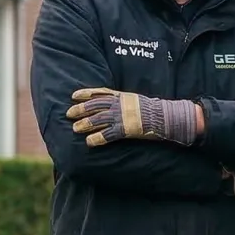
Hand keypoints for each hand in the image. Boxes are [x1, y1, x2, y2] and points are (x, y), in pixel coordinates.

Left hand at [67, 88, 199, 146]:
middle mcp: (120, 105)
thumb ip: (124, 102)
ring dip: (86, 124)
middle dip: (80, 109)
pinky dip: (98, 138)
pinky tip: (90, 142)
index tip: (74, 96)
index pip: (100, 93)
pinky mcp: (126, 129)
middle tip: (69, 114)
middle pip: (95, 105)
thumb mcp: (136, 101)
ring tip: (75, 128)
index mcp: (122, 97)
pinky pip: (108, 134)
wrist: (166, 117)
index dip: (86, 94)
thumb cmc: (154, 110)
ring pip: (99, 119)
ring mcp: (122, 117)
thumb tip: (114, 105)